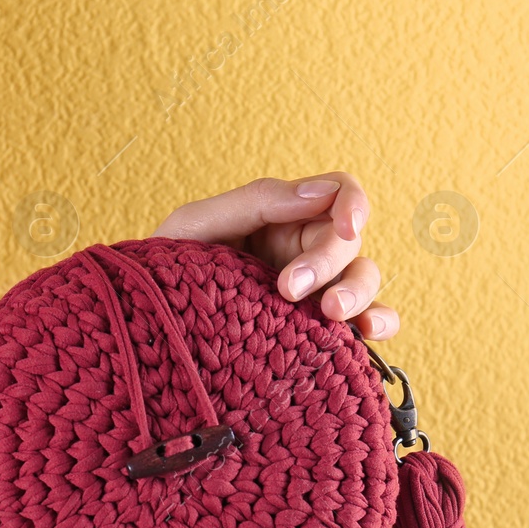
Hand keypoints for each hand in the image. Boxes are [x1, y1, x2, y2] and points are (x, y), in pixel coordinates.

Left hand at [153, 173, 398, 339]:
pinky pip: (365, 323)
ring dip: (359, 295)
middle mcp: (307, 252)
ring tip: (331, 316)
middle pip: (350, 243)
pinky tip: (366, 335)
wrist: (148, 332)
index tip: (346, 226)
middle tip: (290, 289)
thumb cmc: (166, 269)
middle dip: (328, 263)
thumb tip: (320, 192)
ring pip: (365, 280)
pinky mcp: (319, 333)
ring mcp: (315, 293)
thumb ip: (257, 202)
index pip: (337, 193)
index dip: (352, 204)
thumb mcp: (196, 225)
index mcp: (282, 218)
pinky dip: (380, 322)